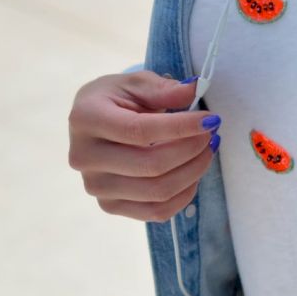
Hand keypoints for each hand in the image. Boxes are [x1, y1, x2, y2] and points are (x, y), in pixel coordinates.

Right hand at [68, 71, 220, 221]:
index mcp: (86, 119)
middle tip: (212, 135)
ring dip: (194, 171)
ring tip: (206, 151)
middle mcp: (84, 157)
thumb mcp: (136, 83)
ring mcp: (96, 186)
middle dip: (192, 150)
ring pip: (158, 192)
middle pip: (151, 166)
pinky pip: (157, 212)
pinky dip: (184, 194)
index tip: (211, 120)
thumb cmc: (118, 100)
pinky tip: (193, 173)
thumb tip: (194, 90)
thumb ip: (164, 88)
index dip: (181, 127)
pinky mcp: (110, 206)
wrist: (95, 123)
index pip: (139, 130)